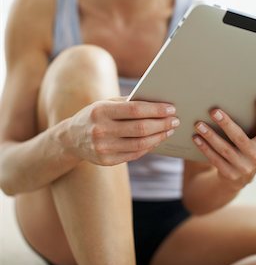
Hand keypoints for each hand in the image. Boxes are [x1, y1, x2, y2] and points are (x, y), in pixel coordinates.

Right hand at [63, 98, 178, 165]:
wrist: (71, 138)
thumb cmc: (95, 115)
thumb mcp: (106, 103)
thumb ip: (128, 102)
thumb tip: (158, 102)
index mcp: (101, 111)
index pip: (135, 110)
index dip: (155, 110)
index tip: (171, 108)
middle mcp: (101, 130)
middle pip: (140, 128)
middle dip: (162, 124)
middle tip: (175, 120)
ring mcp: (103, 148)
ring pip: (140, 144)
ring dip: (159, 136)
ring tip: (169, 130)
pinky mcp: (106, 161)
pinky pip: (134, 154)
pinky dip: (149, 146)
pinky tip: (157, 139)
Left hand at [192, 98, 255, 190]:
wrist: (241, 177)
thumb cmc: (245, 147)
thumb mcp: (253, 139)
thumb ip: (249, 124)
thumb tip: (232, 100)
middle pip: (239, 138)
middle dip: (226, 124)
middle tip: (214, 111)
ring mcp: (243, 167)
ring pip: (224, 149)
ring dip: (210, 135)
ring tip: (198, 124)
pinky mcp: (230, 174)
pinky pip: (215, 159)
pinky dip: (204, 148)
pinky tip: (196, 138)